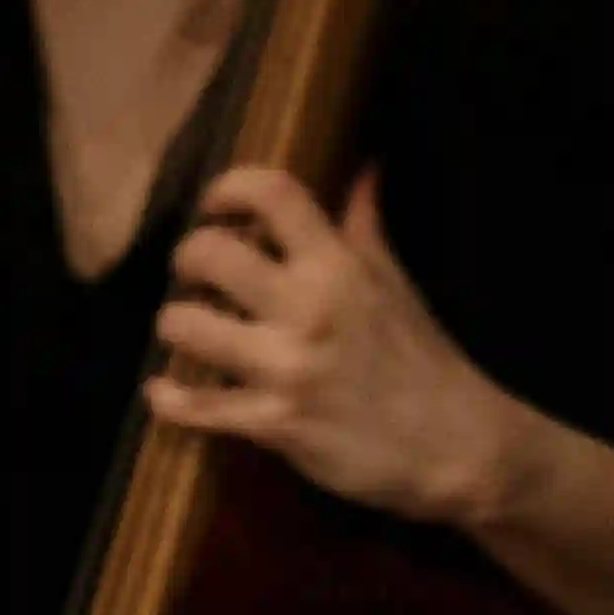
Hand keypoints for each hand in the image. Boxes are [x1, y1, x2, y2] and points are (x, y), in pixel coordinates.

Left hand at [148, 165, 519, 530]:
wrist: (453, 444)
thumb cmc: (423, 361)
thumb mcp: (396, 283)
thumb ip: (365, 227)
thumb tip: (364, 170)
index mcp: (338, 264)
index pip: (271, 193)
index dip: (228, 187)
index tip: (214, 204)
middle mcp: (307, 307)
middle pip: (211, 254)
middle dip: (187, 259)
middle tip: (190, 274)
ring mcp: (288, 368)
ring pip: (190, 327)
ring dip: (174, 324)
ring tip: (181, 329)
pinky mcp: (276, 426)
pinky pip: (201, 407)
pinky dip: (171, 401)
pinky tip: (160, 394)